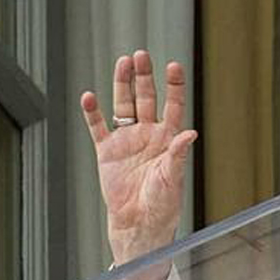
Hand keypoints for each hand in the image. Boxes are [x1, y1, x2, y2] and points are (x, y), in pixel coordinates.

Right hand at [80, 51, 197, 264]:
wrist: (139, 223)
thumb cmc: (162, 205)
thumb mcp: (173, 178)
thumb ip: (179, 154)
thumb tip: (190, 133)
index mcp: (168, 139)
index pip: (173, 106)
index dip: (174, 86)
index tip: (174, 66)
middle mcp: (148, 134)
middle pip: (146, 98)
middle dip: (144, 77)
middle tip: (141, 55)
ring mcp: (127, 140)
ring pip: (124, 105)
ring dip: (122, 84)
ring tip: (122, 63)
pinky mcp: (107, 152)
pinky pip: (98, 127)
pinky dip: (93, 112)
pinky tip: (90, 97)